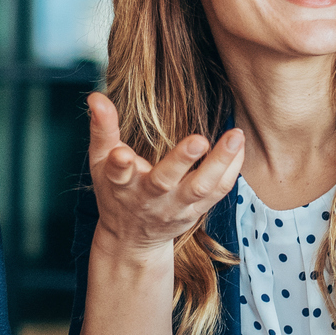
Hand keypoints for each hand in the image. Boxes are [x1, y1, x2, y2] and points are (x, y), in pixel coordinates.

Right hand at [86, 92, 243, 255]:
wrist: (132, 238)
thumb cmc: (116, 191)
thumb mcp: (100, 162)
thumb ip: (102, 129)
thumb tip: (95, 96)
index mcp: (122, 184)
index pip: (118, 174)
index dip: (119, 165)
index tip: (121, 154)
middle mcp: (149, 197)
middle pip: (165, 181)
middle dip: (180, 161)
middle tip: (198, 140)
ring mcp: (175, 207)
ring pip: (200, 188)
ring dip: (219, 162)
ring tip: (235, 135)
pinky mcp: (196, 211)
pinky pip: (218, 192)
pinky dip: (231, 170)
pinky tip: (239, 146)